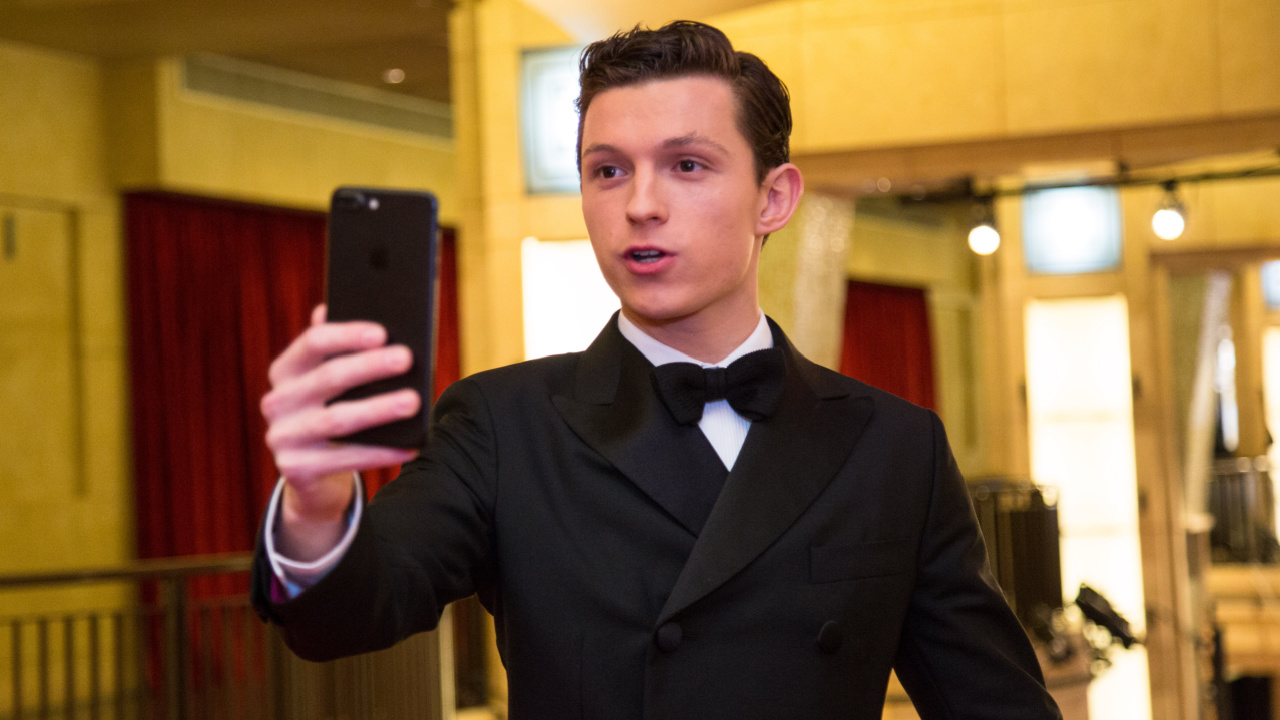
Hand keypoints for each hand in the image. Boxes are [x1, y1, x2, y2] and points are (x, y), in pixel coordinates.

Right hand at [261, 305, 419, 557]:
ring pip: (338, 420)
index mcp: (285, 370)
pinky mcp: (294, 468)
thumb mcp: (332, 382)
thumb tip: (352, 310)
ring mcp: (282, 436)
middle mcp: (276, 401)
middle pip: (328, 377)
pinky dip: (380, 453)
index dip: (347, 335)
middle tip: (407, 358)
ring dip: (379, 409)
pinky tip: (410, 447)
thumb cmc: (333, 412)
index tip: (383, 332)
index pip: (313, 343)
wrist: (311, 473)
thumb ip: (342, 351)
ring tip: (414, 402)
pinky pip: (345, 459)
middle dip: (369, 366)